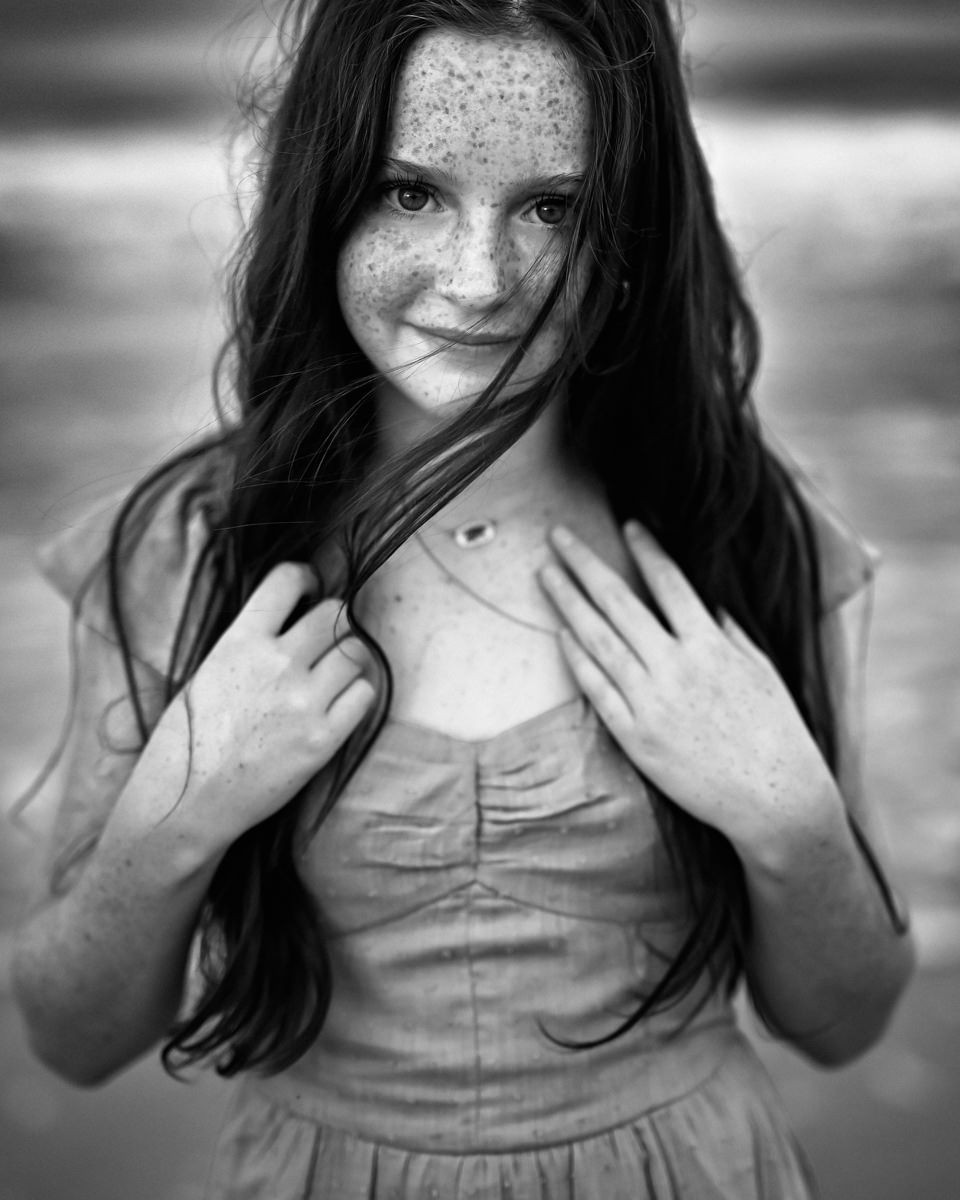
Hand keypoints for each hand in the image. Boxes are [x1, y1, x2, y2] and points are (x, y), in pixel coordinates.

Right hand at [123, 563, 376, 854]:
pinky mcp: (323, 739)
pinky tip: (339, 703)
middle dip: (334, 623)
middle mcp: (276, 665)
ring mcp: (304, 701)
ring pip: (356, 653)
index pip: (287, 580)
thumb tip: (290, 620)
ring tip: (330, 677)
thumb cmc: (190, 740)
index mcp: (240, 642)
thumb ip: (251, 644)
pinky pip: (364, 695)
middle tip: (327, 640)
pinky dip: (357, 694)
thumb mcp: (208, 673)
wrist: (190, 801)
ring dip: (348, 661)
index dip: (305, 578)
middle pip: (334, 614)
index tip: (309, 587)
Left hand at [538, 523, 840, 857]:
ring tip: (546, 574)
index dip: (646, 549)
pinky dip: (577, 659)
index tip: (627, 523)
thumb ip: (730, 633)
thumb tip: (708, 602)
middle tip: (558, 534)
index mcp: (712, 646)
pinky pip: (596, 689)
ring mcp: (651, 701)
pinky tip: (560, 634)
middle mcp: (677, 667)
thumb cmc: (775, 733)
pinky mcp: (635, 736)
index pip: (670, 582)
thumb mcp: (762, 670)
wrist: (774, 800)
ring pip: (599, 639)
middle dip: (585, 563)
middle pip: (619, 601)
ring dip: (568, 602)